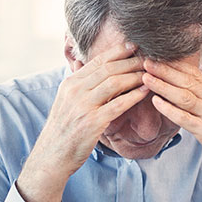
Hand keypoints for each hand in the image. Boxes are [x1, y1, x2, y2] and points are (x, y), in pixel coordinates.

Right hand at [18, 42, 151, 201]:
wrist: (52, 156)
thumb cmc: (63, 131)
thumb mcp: (66, 103)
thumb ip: (80, 86)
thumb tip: (92, 70)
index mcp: (70, 83)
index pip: (97, 61)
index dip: (117, 51)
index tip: (133, 45)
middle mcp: (75, 91)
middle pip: (108, 69)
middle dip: (131, 61)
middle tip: (148, 57)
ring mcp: (83, 106)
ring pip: (115, 82)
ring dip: (135, 76)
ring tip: (150, 72)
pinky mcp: (93, 122)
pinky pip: (118, 104)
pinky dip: (134, 95)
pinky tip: (145, 91)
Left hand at [142, 58, 201, 201]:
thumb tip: (181, 90)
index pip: (193, 73)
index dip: (173, 64)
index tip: (155, 56)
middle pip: (187, 81)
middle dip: (164, 70)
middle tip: (145, 60)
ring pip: (185, 96)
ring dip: (163, 86)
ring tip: (145, 77)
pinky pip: (186, 118)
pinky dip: (169, 109)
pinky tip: (155, 102)